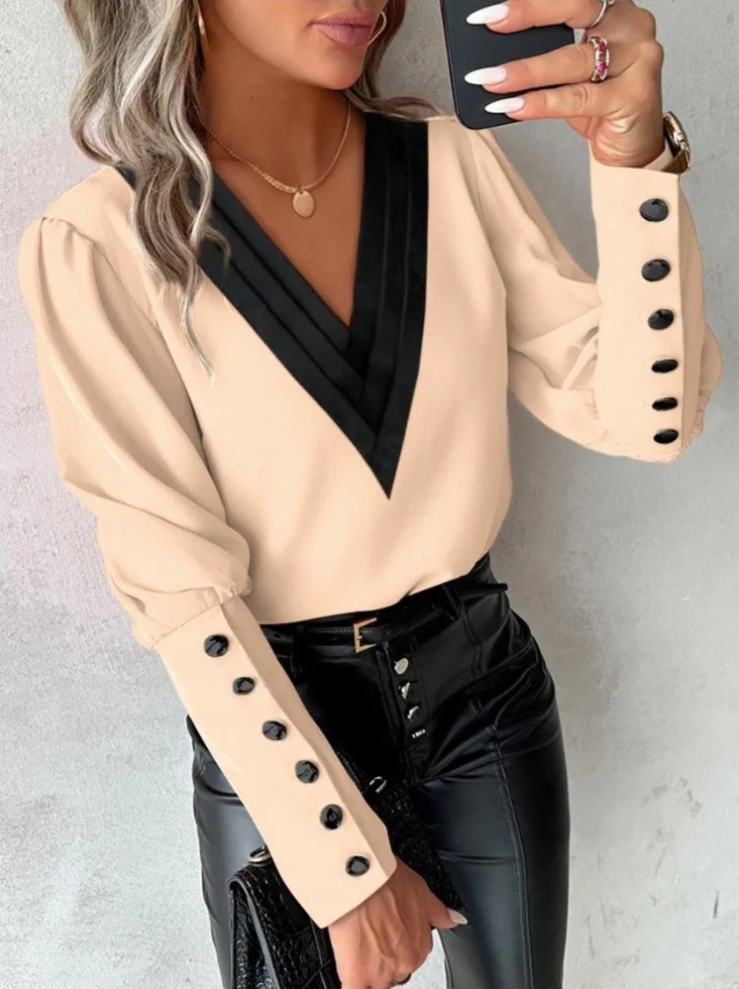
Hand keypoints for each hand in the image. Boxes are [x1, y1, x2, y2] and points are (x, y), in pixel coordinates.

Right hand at [328, 858, 466, 988]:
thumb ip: (438, 912)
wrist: (362, 877)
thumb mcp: (421, 891)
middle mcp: (406, 962)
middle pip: (393, 974)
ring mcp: (382, 971)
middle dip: (381, 963)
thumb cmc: (387, 879)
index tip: (385, 941)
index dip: (395, 950)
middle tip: (368, 941)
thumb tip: (455, 920)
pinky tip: (351, 975)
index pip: (410, 959)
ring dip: (367, 973)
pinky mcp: (358, 975)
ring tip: (356, 950)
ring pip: (375, 984)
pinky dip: (353, 984)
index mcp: (420, 945)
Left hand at [465, 0, 664, 166]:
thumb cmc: (600, 104)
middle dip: (529, 13)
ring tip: (492, 80)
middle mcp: (632, 24)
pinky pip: (578, 97)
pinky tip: (514, 107)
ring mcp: (638, 58)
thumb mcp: (570, 70)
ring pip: (573, 58)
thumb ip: (546, 49)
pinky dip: (542, 102)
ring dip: (526, 70)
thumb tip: (497, 50)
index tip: (493, 8)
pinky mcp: (634, 95)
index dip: (533, 0)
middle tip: (491, 23)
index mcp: (614, 8)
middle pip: (577, 8)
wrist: (631, 148)